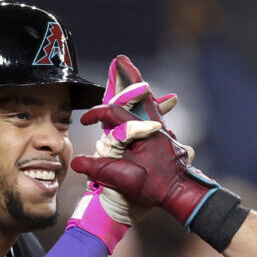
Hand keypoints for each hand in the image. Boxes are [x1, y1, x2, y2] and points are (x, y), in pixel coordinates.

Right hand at [71, 56, 225, 227]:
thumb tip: (76, 162)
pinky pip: (156, 120)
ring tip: (136, 78)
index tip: (85, 121)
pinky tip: (150, 104)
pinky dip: (149, 110)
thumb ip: (98, 169)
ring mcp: (162, 134)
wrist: (181, 197)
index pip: (116, 112)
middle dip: (129, 79)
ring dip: (140, 93)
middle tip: (122, 60)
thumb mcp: (122, 179)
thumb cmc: (154, 189)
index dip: (97, 114)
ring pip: (149, 106)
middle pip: (138, 98)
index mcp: (144, 131)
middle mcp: (155, 128)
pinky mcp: (165, 143)